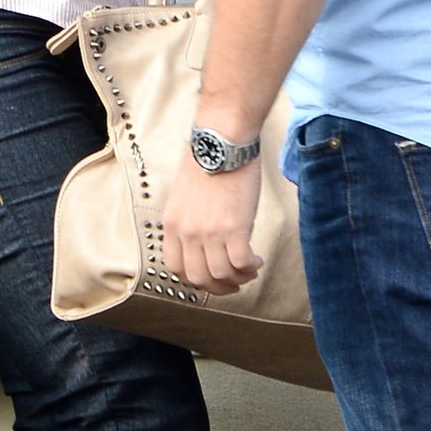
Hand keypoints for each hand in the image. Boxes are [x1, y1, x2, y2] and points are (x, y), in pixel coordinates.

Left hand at [163, 151, 262, 295]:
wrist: (222, 143)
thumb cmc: (208, 161)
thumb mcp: (184, 196)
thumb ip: (189, 221)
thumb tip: (203, 241)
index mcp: (173, 224)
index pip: (175, 267)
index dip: (194, 278)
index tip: (209, 277)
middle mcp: (188, 232)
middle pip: (199, 278)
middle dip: (218, 287)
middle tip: (233, 283)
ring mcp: (210, 232)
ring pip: (222, 275)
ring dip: (238, 278)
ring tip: (249, 270)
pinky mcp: (234, 228)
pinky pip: (241, 263)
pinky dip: (250, 267)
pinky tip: (256, 260)